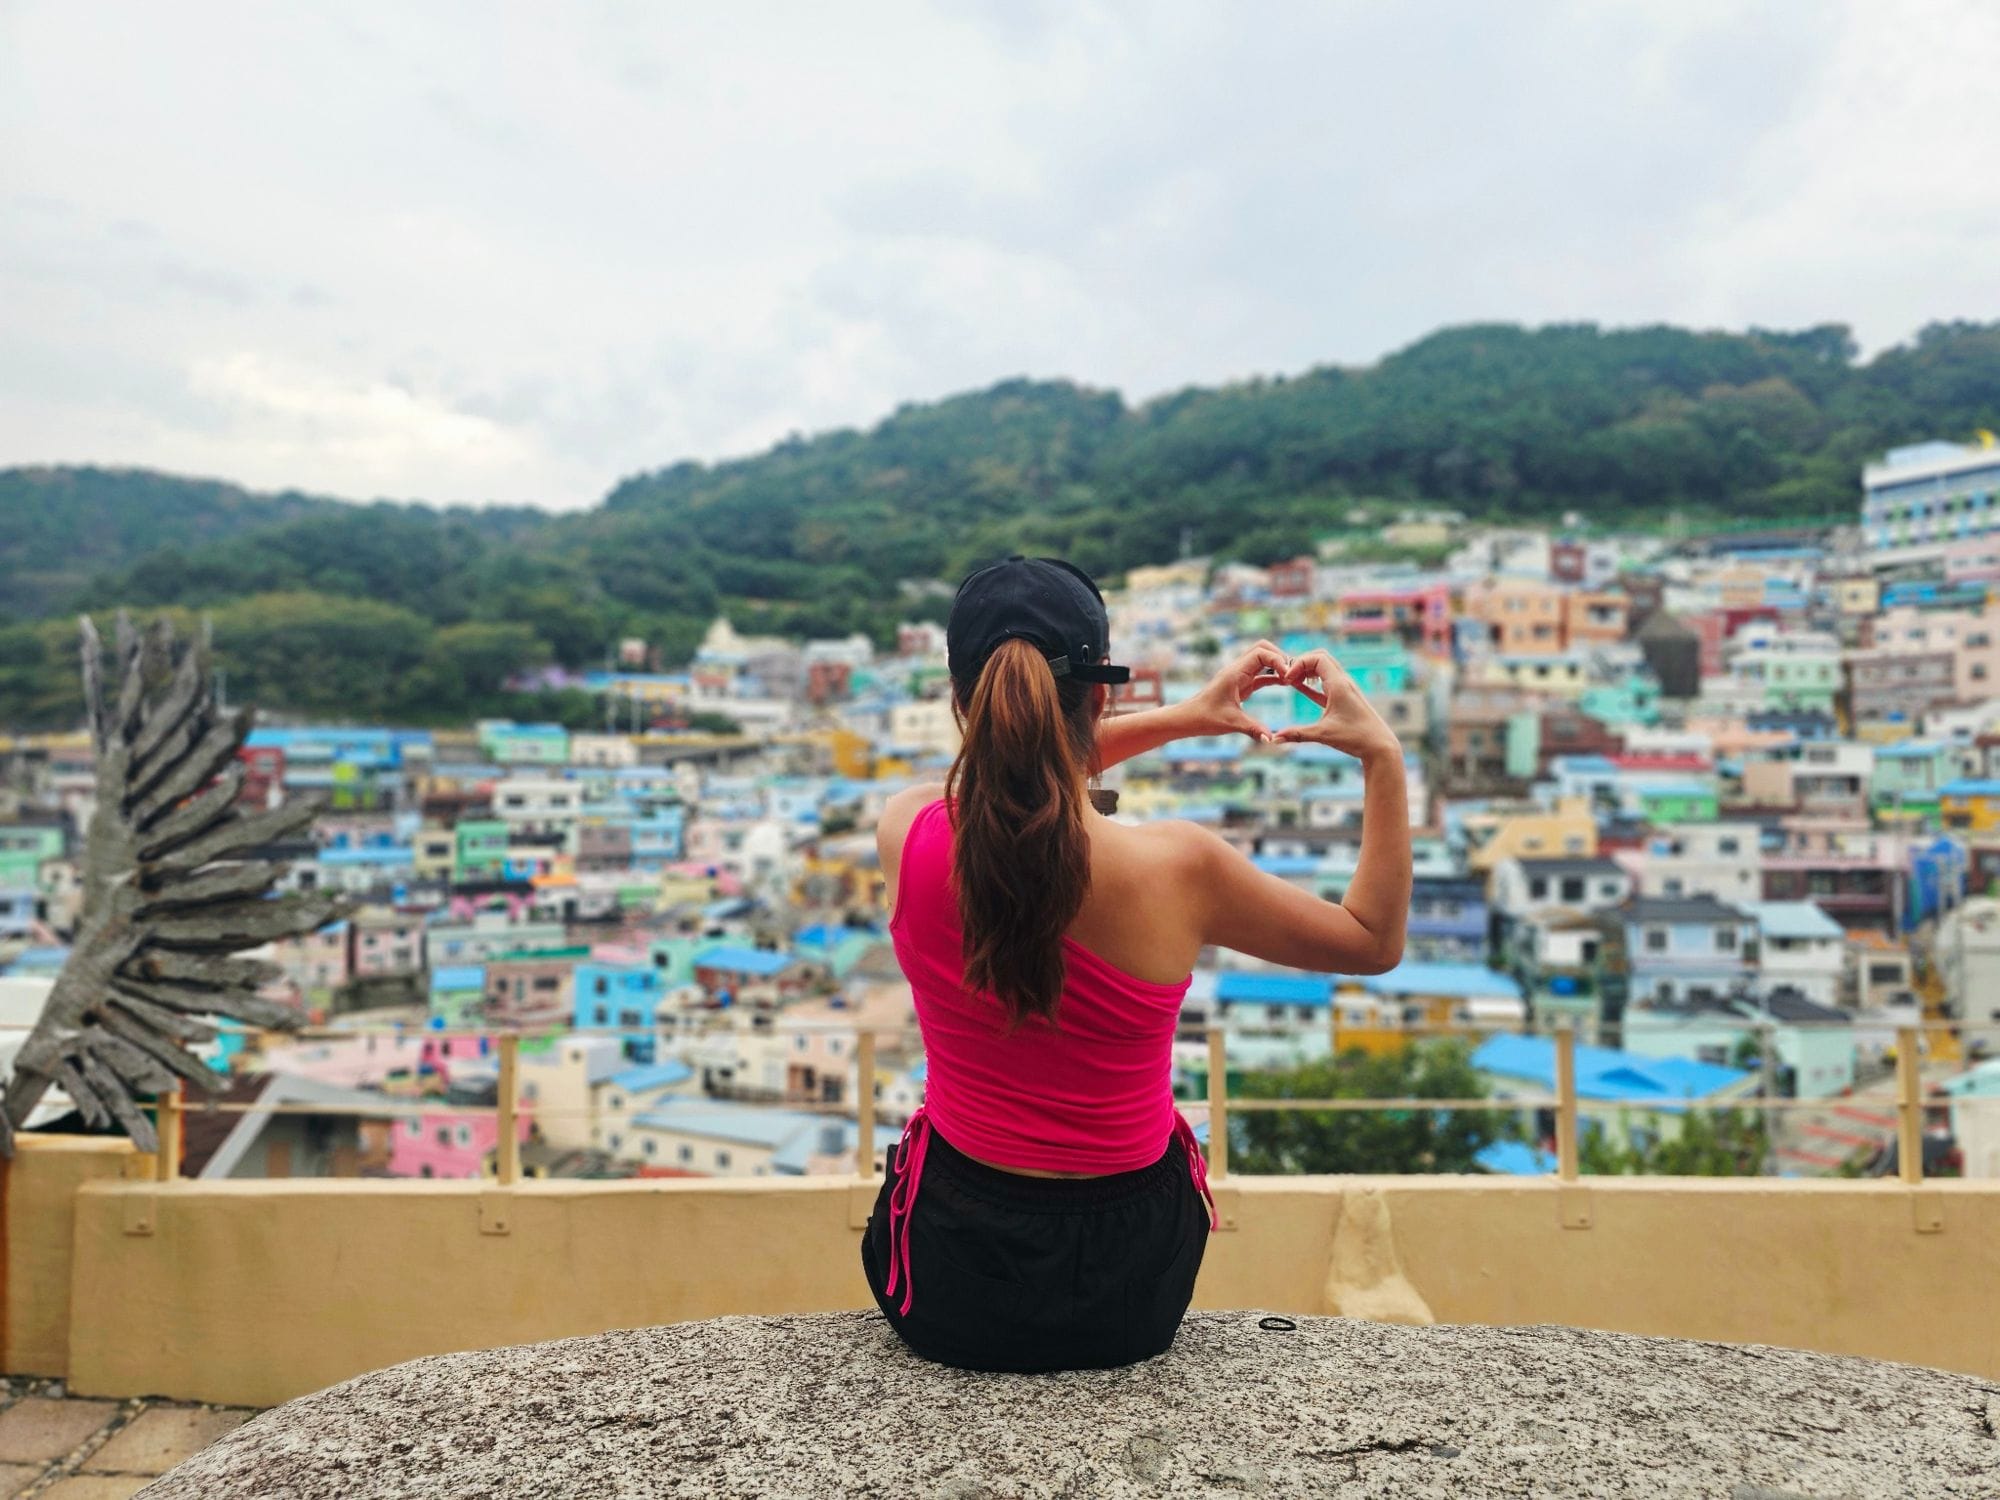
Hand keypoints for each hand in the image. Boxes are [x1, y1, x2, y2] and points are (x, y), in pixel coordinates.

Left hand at [1180, 639, 1289, 742]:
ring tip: (1293, 679)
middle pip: (1263, 649)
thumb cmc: (1205, 718)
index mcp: (1235, 673)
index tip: (1288, 677)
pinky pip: (1260, 674)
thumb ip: (1253, 729)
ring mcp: (1239, 676)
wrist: (1189, 718)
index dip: (1278, 660)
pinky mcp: (1241, 685)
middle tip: (1293, 673)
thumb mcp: (1231, 723)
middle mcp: (1237, 670)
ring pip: (1262, 660)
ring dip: (1277, 665)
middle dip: (1280, 657)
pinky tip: (1285, 684)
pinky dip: (1273, 676)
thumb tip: (1271, 739)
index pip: (1261, 653)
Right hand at [1272, 648, 1401, 759]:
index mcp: (1339, 685)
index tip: (1286, 680)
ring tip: (1291, 682)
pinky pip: (1326, 681)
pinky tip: (1300, 687)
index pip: (1317, 658)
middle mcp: (1344, 682)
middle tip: (1287, 677)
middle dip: (1301, 663)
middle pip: (1321, 657)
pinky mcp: (1345, 697)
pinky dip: (1313, 681)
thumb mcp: (1323, 735)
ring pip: (1324, 667)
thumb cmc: (1356, 738)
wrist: (1380, 746)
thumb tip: (1274, 738)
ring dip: (1307, 671)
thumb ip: (1297, 734)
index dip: (1298, 664)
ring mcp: (1345, 688)